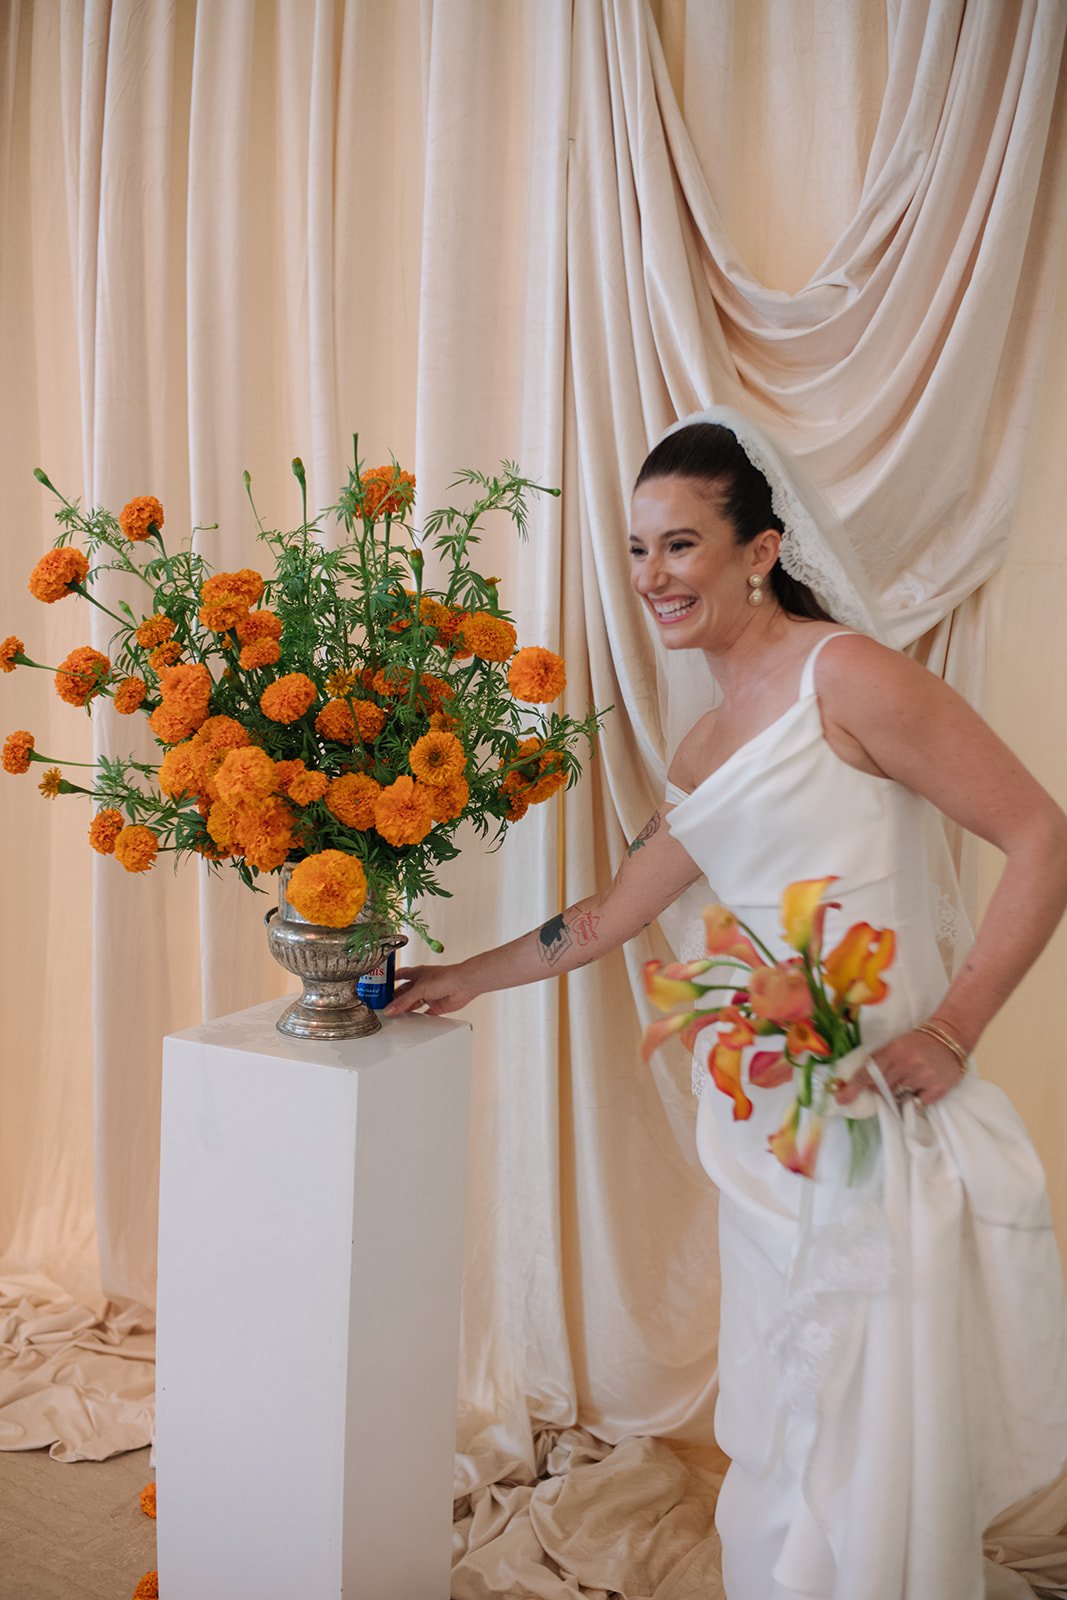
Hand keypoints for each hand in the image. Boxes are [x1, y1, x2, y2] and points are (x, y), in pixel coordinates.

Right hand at [383, 962, 479, 1017]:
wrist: (464, 984)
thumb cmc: (445, 977)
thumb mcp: (419, 989)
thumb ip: (404, 1001)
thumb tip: (389, 1009)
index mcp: (417, 973)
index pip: (399, 975)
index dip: (390, 980)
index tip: (379, 987)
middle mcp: (422, 983)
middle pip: (405, 992)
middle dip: (395, 998)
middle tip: (384, 1006)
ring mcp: (429, 995)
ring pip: (413, 1003)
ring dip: (405, 1009)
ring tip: (394, 1016)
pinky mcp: (436, 1006)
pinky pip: (424, 1013)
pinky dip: (418, 1017)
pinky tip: (411, 1021)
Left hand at [835, 1027, 965, 1108]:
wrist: (950, 1036)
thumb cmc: (917, 1043)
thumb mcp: (895, 1046)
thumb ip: (880, 1063)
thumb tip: (862, 1086)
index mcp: (892, 1051)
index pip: (868, 1073)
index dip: (853, 1088)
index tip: (841, 1099)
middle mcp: (906, 1064)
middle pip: (882, 1089)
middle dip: (881, 1090)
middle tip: (893, 1079)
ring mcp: (923, 1077)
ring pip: (899, 1097)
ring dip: (899, 1094)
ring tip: (909, 1080)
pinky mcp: (938, 1089)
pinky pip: (918, 1103)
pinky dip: (917, 1098)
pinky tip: (923, 1086)